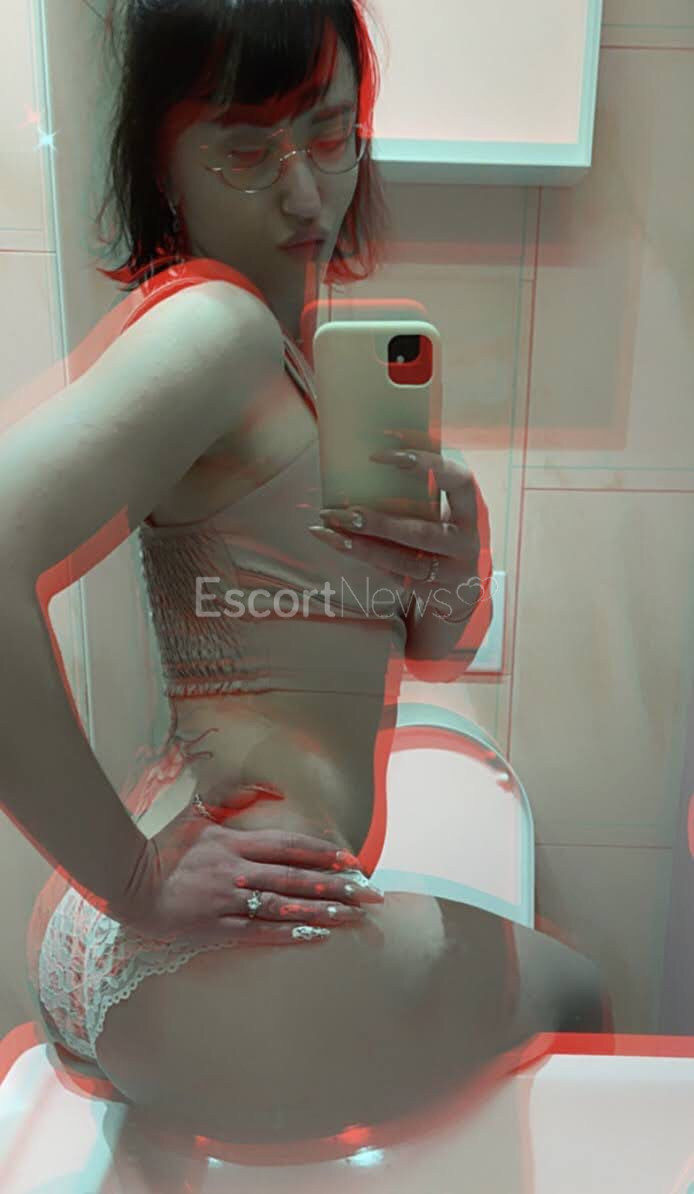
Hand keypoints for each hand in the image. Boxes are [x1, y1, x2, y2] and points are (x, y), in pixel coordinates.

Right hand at [109, 798, 384, 947]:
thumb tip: (268, 783)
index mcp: (234, 842)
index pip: (290, 846)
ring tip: (353, 916)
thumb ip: (234, 796)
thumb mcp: (198, 813)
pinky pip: (261, 932)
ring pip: (284, 906)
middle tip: (369, 893)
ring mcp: (228, 901)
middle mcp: (237, 871)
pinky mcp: (217, 928)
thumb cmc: (164, 847)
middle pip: (296, 878)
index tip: (353, 861)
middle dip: (337, 885)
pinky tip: (316, 936)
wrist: (128, 883)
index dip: (324, 853)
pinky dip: (289, 934)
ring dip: (322, 911)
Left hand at [311, 434, 492, 619]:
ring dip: (361, 544)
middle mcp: (465, 543)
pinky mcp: (430, 591)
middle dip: (380, 522)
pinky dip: (362, 555)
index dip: (426, 465)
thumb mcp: (443, 509)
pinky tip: (336, 540)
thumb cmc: (442, 532)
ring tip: (329, 524)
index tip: (382, 454)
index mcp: (471, 510)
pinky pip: (392, 574)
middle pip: (422, 533)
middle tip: (345, 510)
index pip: (459, 481)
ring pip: (402, 561)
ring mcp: (450, 572)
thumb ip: (421, 490)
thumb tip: (369, 460)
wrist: (460, 587)